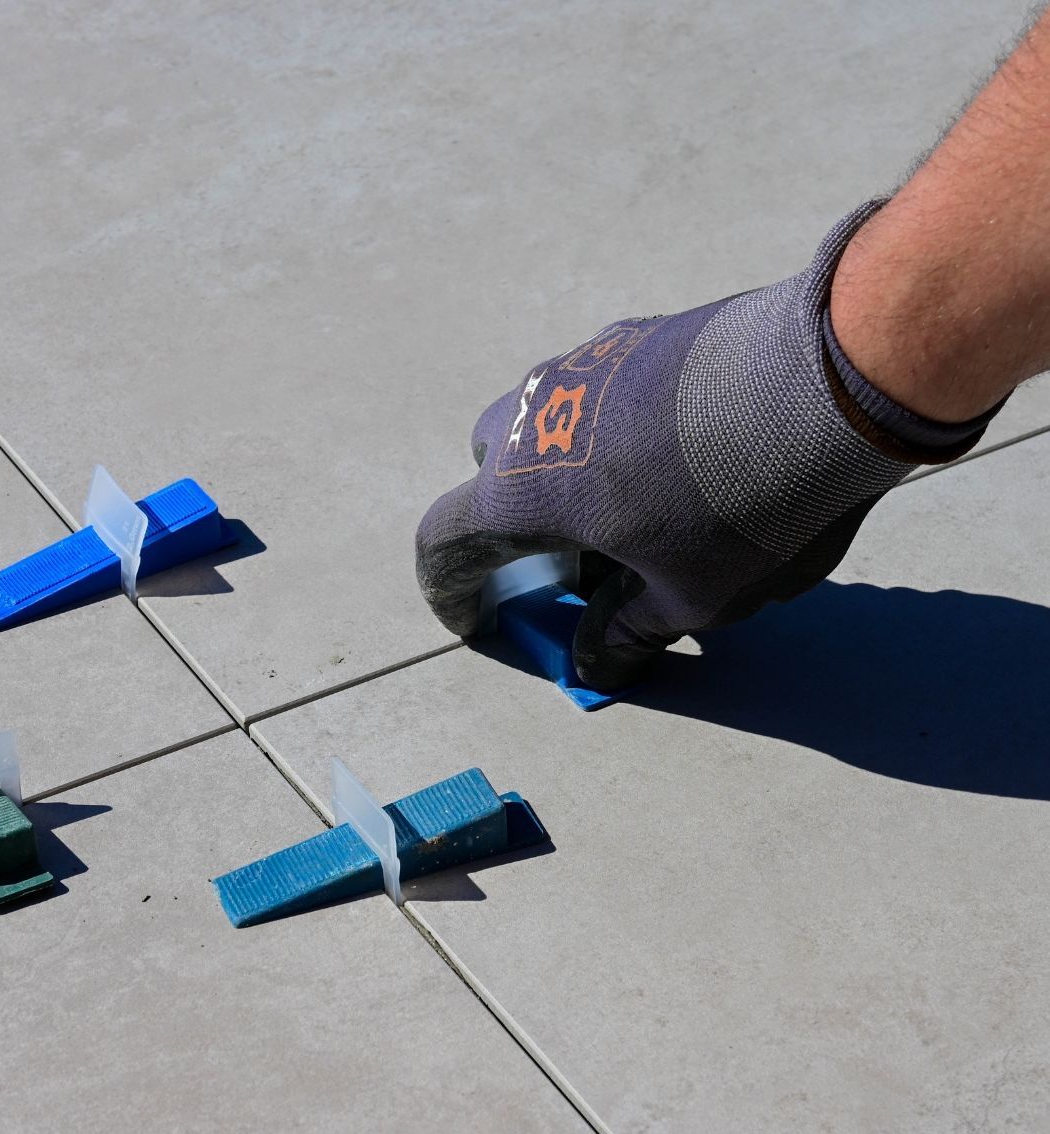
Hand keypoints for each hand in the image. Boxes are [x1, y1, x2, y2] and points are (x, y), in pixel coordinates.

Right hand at [416, 204, 988, 690]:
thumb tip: (593, 661)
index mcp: (522, 492)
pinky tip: (679, 453)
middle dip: (515, 521)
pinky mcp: (639, 331)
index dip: (452, 591)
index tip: (476, 619)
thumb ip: (627, 632)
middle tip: (575, 560)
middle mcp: (533, 416)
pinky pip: (598, 390)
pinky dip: (611, 430)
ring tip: (636, 506)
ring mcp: (585, 362)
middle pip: (491, 472)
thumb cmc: (743, 507)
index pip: (445, 544)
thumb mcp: (689, 598)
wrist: (829, 376)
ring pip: (544, 422)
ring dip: (565, 469)